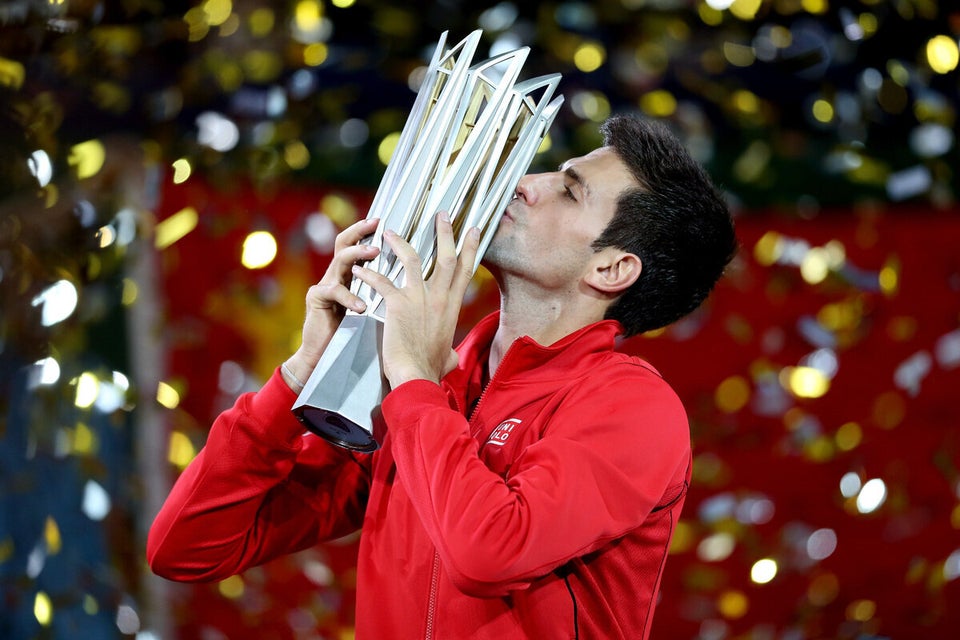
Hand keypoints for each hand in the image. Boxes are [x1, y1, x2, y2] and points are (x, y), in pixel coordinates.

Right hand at [283, 217, 380, 387]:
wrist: (326, 359)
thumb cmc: (356, 337)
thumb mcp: (375, 312)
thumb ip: (390, 297)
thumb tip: (423, 289)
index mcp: (353, 277)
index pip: (360, 246)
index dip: (371, 233)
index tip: (389, 222)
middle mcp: (337, 275)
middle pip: (345, 242)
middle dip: (360, 230)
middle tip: (377, 224)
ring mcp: (325, 284)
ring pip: (340, 259)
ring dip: (359, 254)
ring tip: (375, 253)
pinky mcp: (317, 299)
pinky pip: (334, 291)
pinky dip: (350, 297)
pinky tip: (362, 306)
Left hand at [351, 212, 479, 387]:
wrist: (416, 377)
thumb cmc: (429, 370)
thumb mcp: (447, 358)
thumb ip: (451, 353)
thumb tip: (453, 358)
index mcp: (451, 307)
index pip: (465, 271)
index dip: (469, 248)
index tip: (472, 229)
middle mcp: (439, 298)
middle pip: (447, 257)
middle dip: (445, 232)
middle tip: (442, 214)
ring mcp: (419, 299)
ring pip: (413, 259)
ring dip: (401, 242)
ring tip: (390, 231)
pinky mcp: (397, 304)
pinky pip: (381, 280)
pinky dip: (368, 273)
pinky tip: (358, 268)